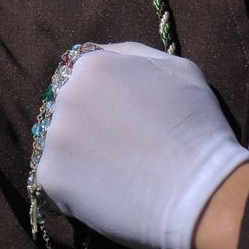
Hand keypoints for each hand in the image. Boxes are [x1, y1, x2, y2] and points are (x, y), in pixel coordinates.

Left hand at [35, 42, 248, 248]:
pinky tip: (110, 192)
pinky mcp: (50, 177)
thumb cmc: (197, 127)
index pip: (84, 77)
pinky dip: (78, 187)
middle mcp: (65, 96)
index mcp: (93, 66)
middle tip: (124, 148)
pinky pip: (59, 179)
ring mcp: (54, 137)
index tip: (126, 120)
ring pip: (62, 143)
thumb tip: (106, 55)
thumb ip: (132, 56)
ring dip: (82, 155)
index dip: (105, 99)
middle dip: (91, 124)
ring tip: (120, 173)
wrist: (198, 192)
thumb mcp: (176, 69)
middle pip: (70, 108)